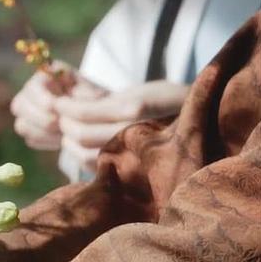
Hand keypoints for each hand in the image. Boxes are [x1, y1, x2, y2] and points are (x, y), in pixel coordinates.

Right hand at [10, 61, 93, 150]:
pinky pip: (29, 138)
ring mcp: (27, 111)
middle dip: (41, 119)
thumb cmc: (96, 101)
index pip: (32, 87)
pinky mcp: (30, 128)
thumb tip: (70, 98)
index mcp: (45, 76)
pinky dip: (45, 141)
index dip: (42, 100)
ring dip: (43, 132)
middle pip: (19, 106)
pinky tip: (61, 140)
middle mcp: (30, 92)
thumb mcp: (94, 93)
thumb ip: (84, 94)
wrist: (98, 116)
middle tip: (60, 125)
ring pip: (22, 125)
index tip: (57, 110)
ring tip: (63, 134)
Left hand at [55, 81, 188, 171]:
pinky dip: (80, 156)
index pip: (85, 113)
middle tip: (59, 116)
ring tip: (67, 130)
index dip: (67, 107)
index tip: (57, 102)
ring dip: (69, 142)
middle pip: (81, 134)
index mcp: (134, 108)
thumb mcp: (142, 93)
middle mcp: (133, 132)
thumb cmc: (169, 103)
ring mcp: (132, 153)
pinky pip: (96, 165)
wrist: (203, 126)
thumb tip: (68, 104)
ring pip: (84, 153)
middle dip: (65, 125)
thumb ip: (110, 101)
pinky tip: (78, 145)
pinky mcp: (130, 168)